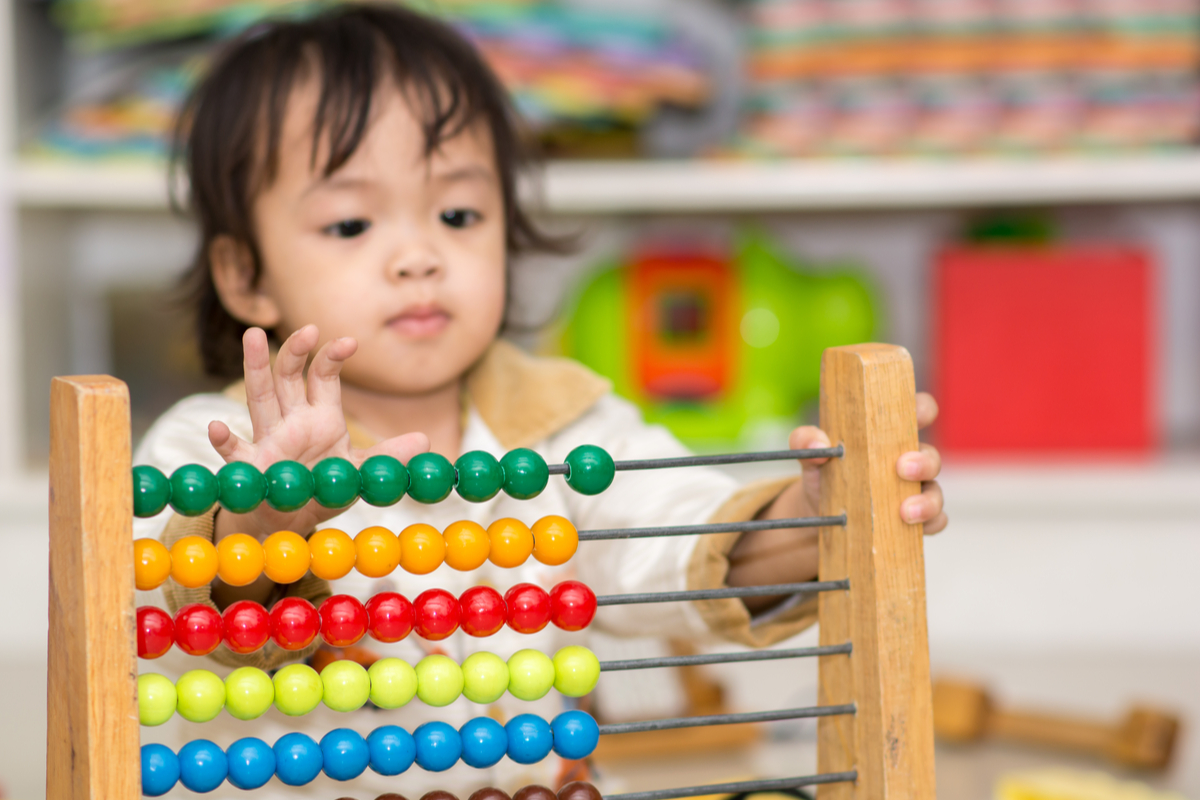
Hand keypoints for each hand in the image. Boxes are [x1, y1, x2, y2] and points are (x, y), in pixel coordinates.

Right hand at [209, 325, 428, 540]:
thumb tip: (426, 442)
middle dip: (296, 350)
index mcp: (320, 415)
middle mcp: (292, 419)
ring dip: (255, 366)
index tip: (349, 342)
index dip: (333, 356)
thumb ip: (388, 457)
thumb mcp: (360, 472)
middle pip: (289, 375)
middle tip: (307, 328)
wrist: (293, 519)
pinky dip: (224, 441)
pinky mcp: (251, 466)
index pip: (323, 375)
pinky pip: (235, 451)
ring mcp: (268, 438)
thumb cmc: (323, 487)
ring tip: (251, 335)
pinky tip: (215, 427)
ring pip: (259, 396)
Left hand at [787, 391, 945, 532]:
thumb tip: (816, 443)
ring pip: (935, 491)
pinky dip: (929, 523)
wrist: (818, 513)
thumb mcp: (810, 454)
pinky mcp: (917, 519)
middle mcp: (910, 459)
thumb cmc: (824, 472)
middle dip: (923, 461)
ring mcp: (916, 490)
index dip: (923, 409)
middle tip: (903, 468)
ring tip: (905, 511)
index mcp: (890, 435)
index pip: (918, 412)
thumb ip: (807, 440)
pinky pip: (935, 520)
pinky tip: (912, 527)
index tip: (918, 416)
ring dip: (927, 501)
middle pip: (931, 456)